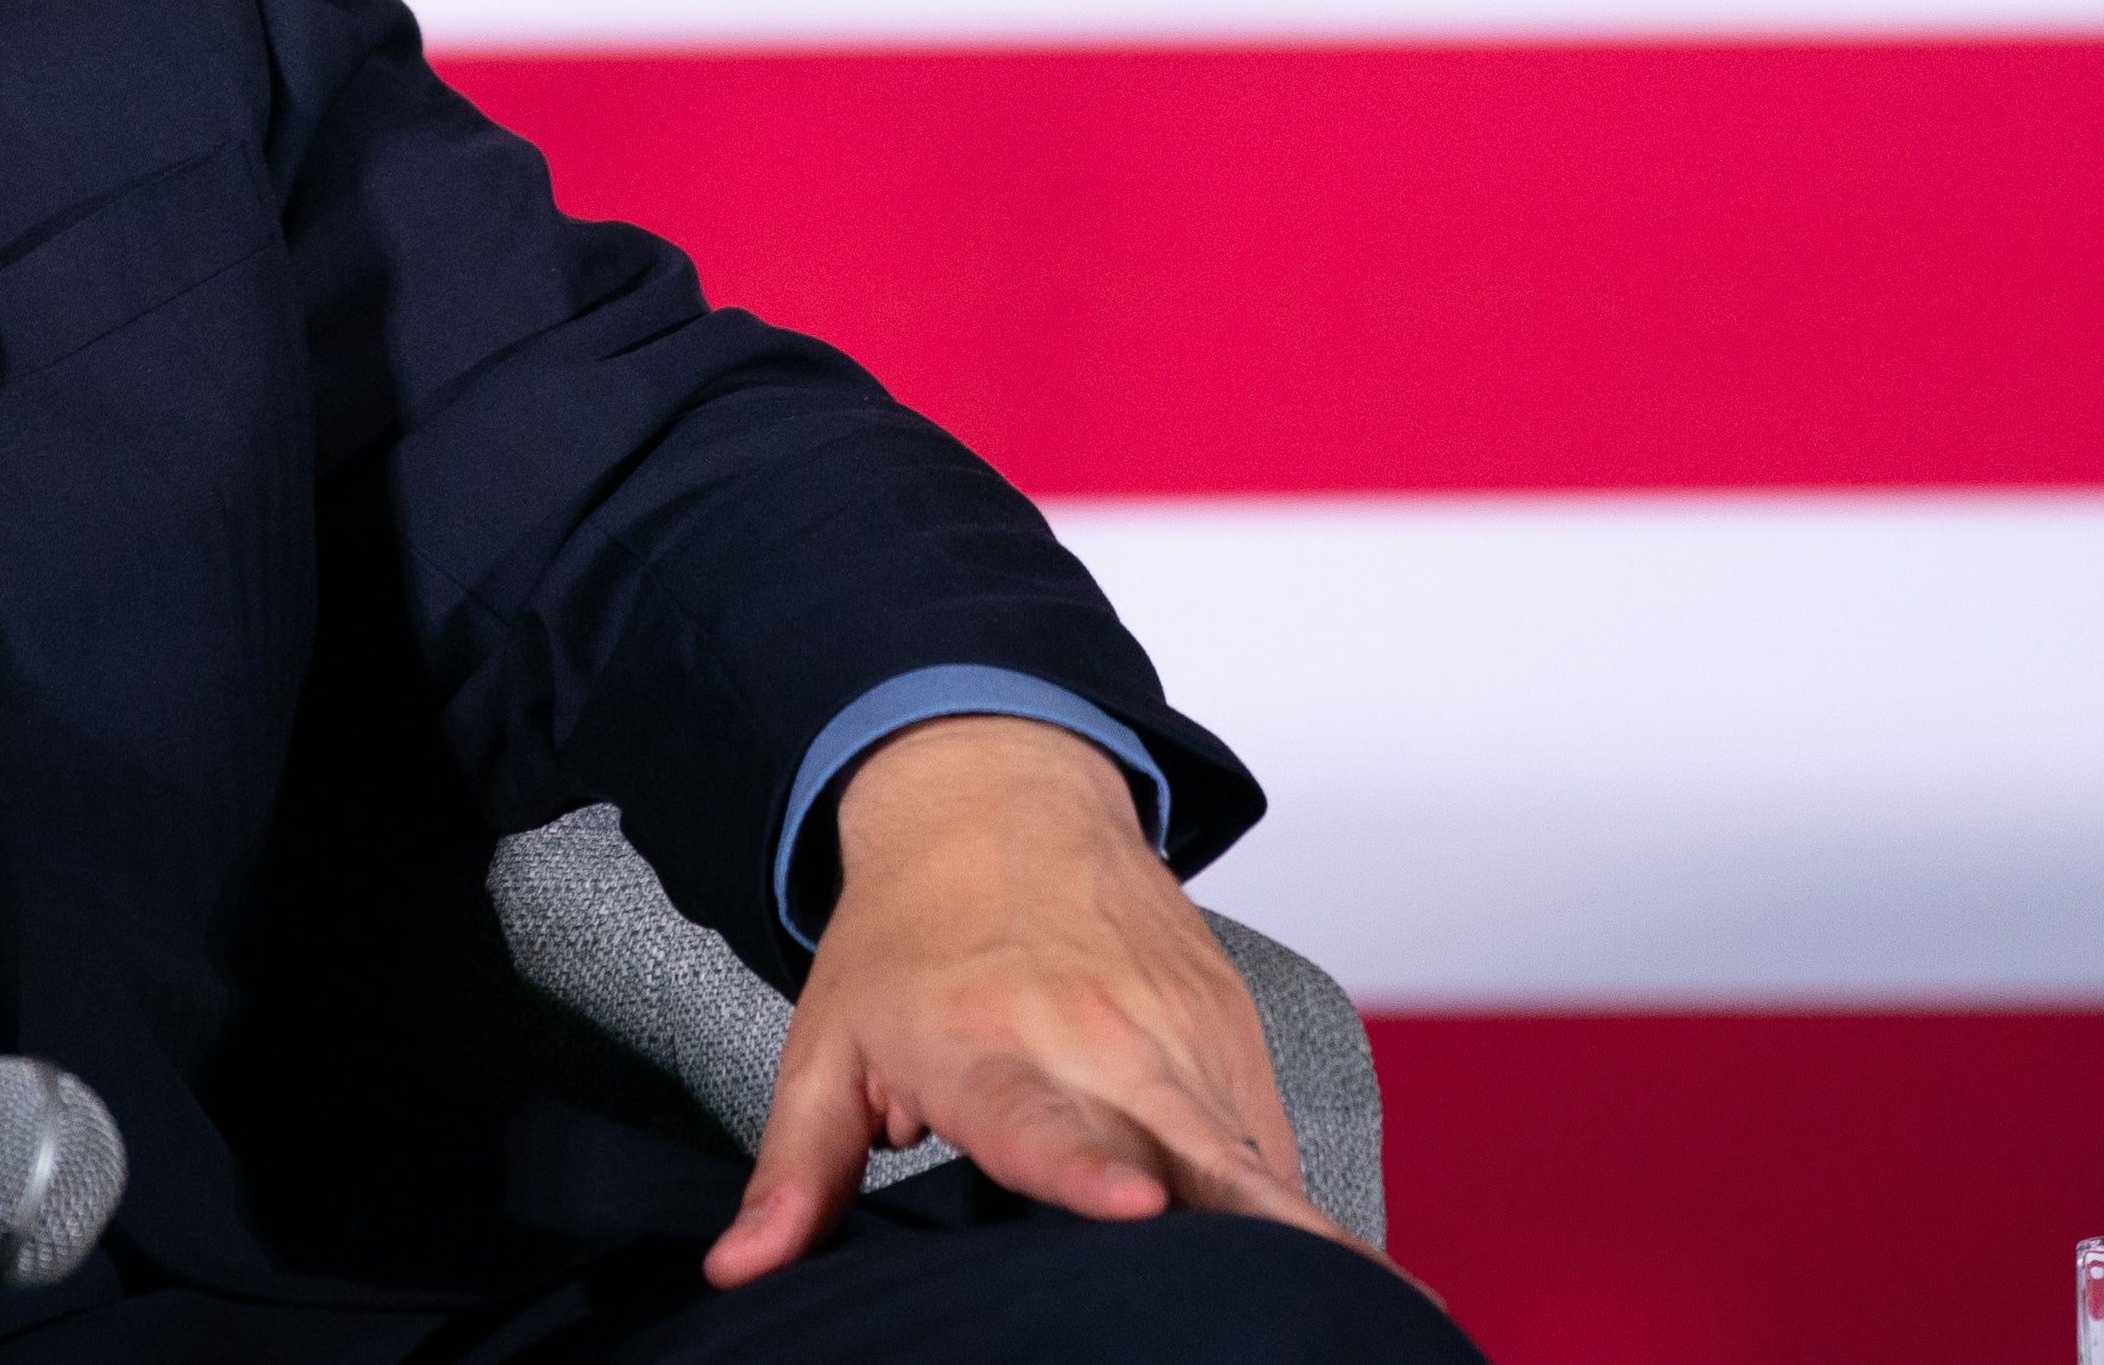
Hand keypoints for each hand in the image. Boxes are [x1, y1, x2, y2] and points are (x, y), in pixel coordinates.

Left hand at [705, 715, 1353, 1285]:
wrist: (997, 793)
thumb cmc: (907, 936)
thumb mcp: (826, 1047)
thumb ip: (795, 1172)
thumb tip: (737, 1272)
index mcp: (986, 1048)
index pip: (1045, 1127)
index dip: (1088, 1174)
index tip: (1134, 1207)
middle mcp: (1096, 1039)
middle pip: (1194, 1155)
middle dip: (1252, 1229)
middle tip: (1315, 1303)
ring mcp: (1177, 1031)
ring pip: (1255, 1155)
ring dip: (1292, 1231)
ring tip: (1366, 1309)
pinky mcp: (1230, 1026)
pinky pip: (1272, 1136)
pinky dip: (1289, 1198)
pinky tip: (1320, 1262)